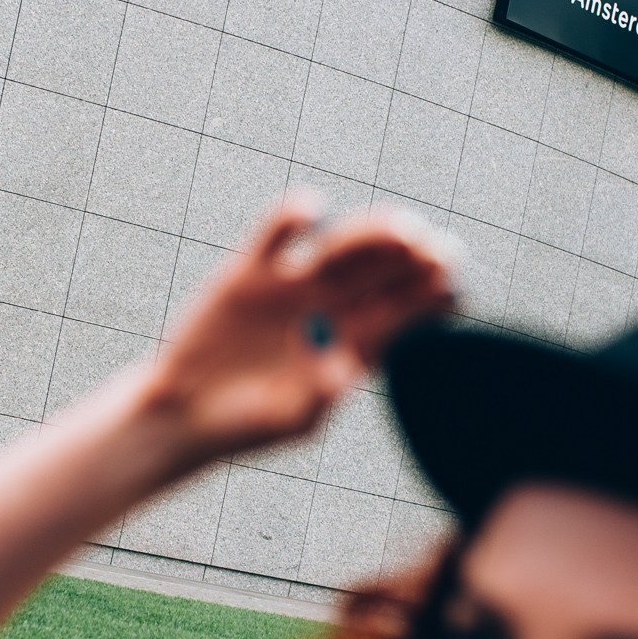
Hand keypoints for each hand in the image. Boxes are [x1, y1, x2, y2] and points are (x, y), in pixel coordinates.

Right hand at [137, 196, 454, 469]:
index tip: (454, 288)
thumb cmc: (247, 427)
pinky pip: (277, 233)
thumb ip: (320, 394)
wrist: (183, 413)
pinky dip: (292, 216)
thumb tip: (343, 365)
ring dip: (373, 234)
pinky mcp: (251, 270)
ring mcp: (295, 283)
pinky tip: (311, 211)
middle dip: (414, 259)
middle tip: (438, 252)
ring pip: (343, 247)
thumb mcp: (289, 420)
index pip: (407, 312)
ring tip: (401, 232)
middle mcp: (334, 305)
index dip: (432, 297)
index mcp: (358, 342)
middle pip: (384, 271)